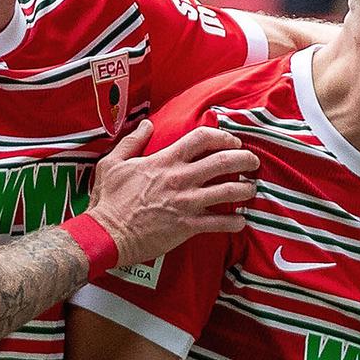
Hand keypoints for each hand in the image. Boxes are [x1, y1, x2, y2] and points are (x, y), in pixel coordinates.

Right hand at [88, 121, 259, 266]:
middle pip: (224, 161)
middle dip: (246, 159)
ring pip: (229, 191)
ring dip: (246, 189)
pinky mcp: (189, 226)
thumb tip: (146, 124)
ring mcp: (187, 203)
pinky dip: (236, 222)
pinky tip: (240, 221)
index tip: (232, 142)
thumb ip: (132, 141)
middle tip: (253, 162)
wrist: (106, 234)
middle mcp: (181, 179)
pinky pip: (221, 223)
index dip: (223, 137)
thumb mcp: (112, 163)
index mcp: (165, 161)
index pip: (202, 138)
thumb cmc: (108, 200)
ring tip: (251, 189)